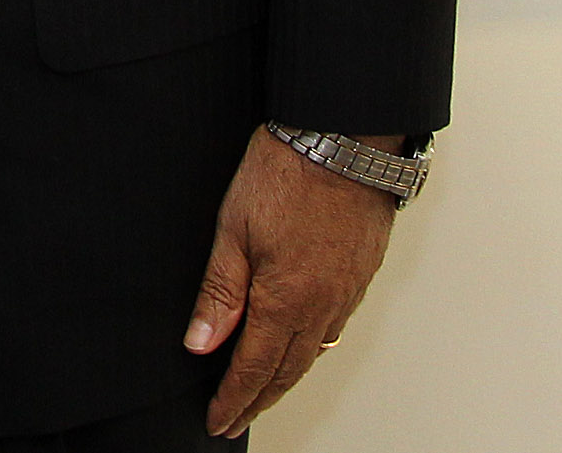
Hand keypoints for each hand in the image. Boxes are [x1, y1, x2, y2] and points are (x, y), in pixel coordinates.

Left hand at [183, 131, 400, 436]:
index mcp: (285, 299)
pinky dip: (312, 351)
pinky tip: (301, 349)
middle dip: (258, 400)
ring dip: (286, 380)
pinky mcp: (360, 277)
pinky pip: (334, 330)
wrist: (343, 141)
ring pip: (314, 354)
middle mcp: (322, 307)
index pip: (255, 368)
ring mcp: (346, 294)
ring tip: (263, 393)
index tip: (218, 420)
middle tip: (235, 418)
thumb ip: (220, 292)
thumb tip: (201, 343)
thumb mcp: (233, 230)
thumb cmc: (285, 175)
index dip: (234, 399)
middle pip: (288, 372)